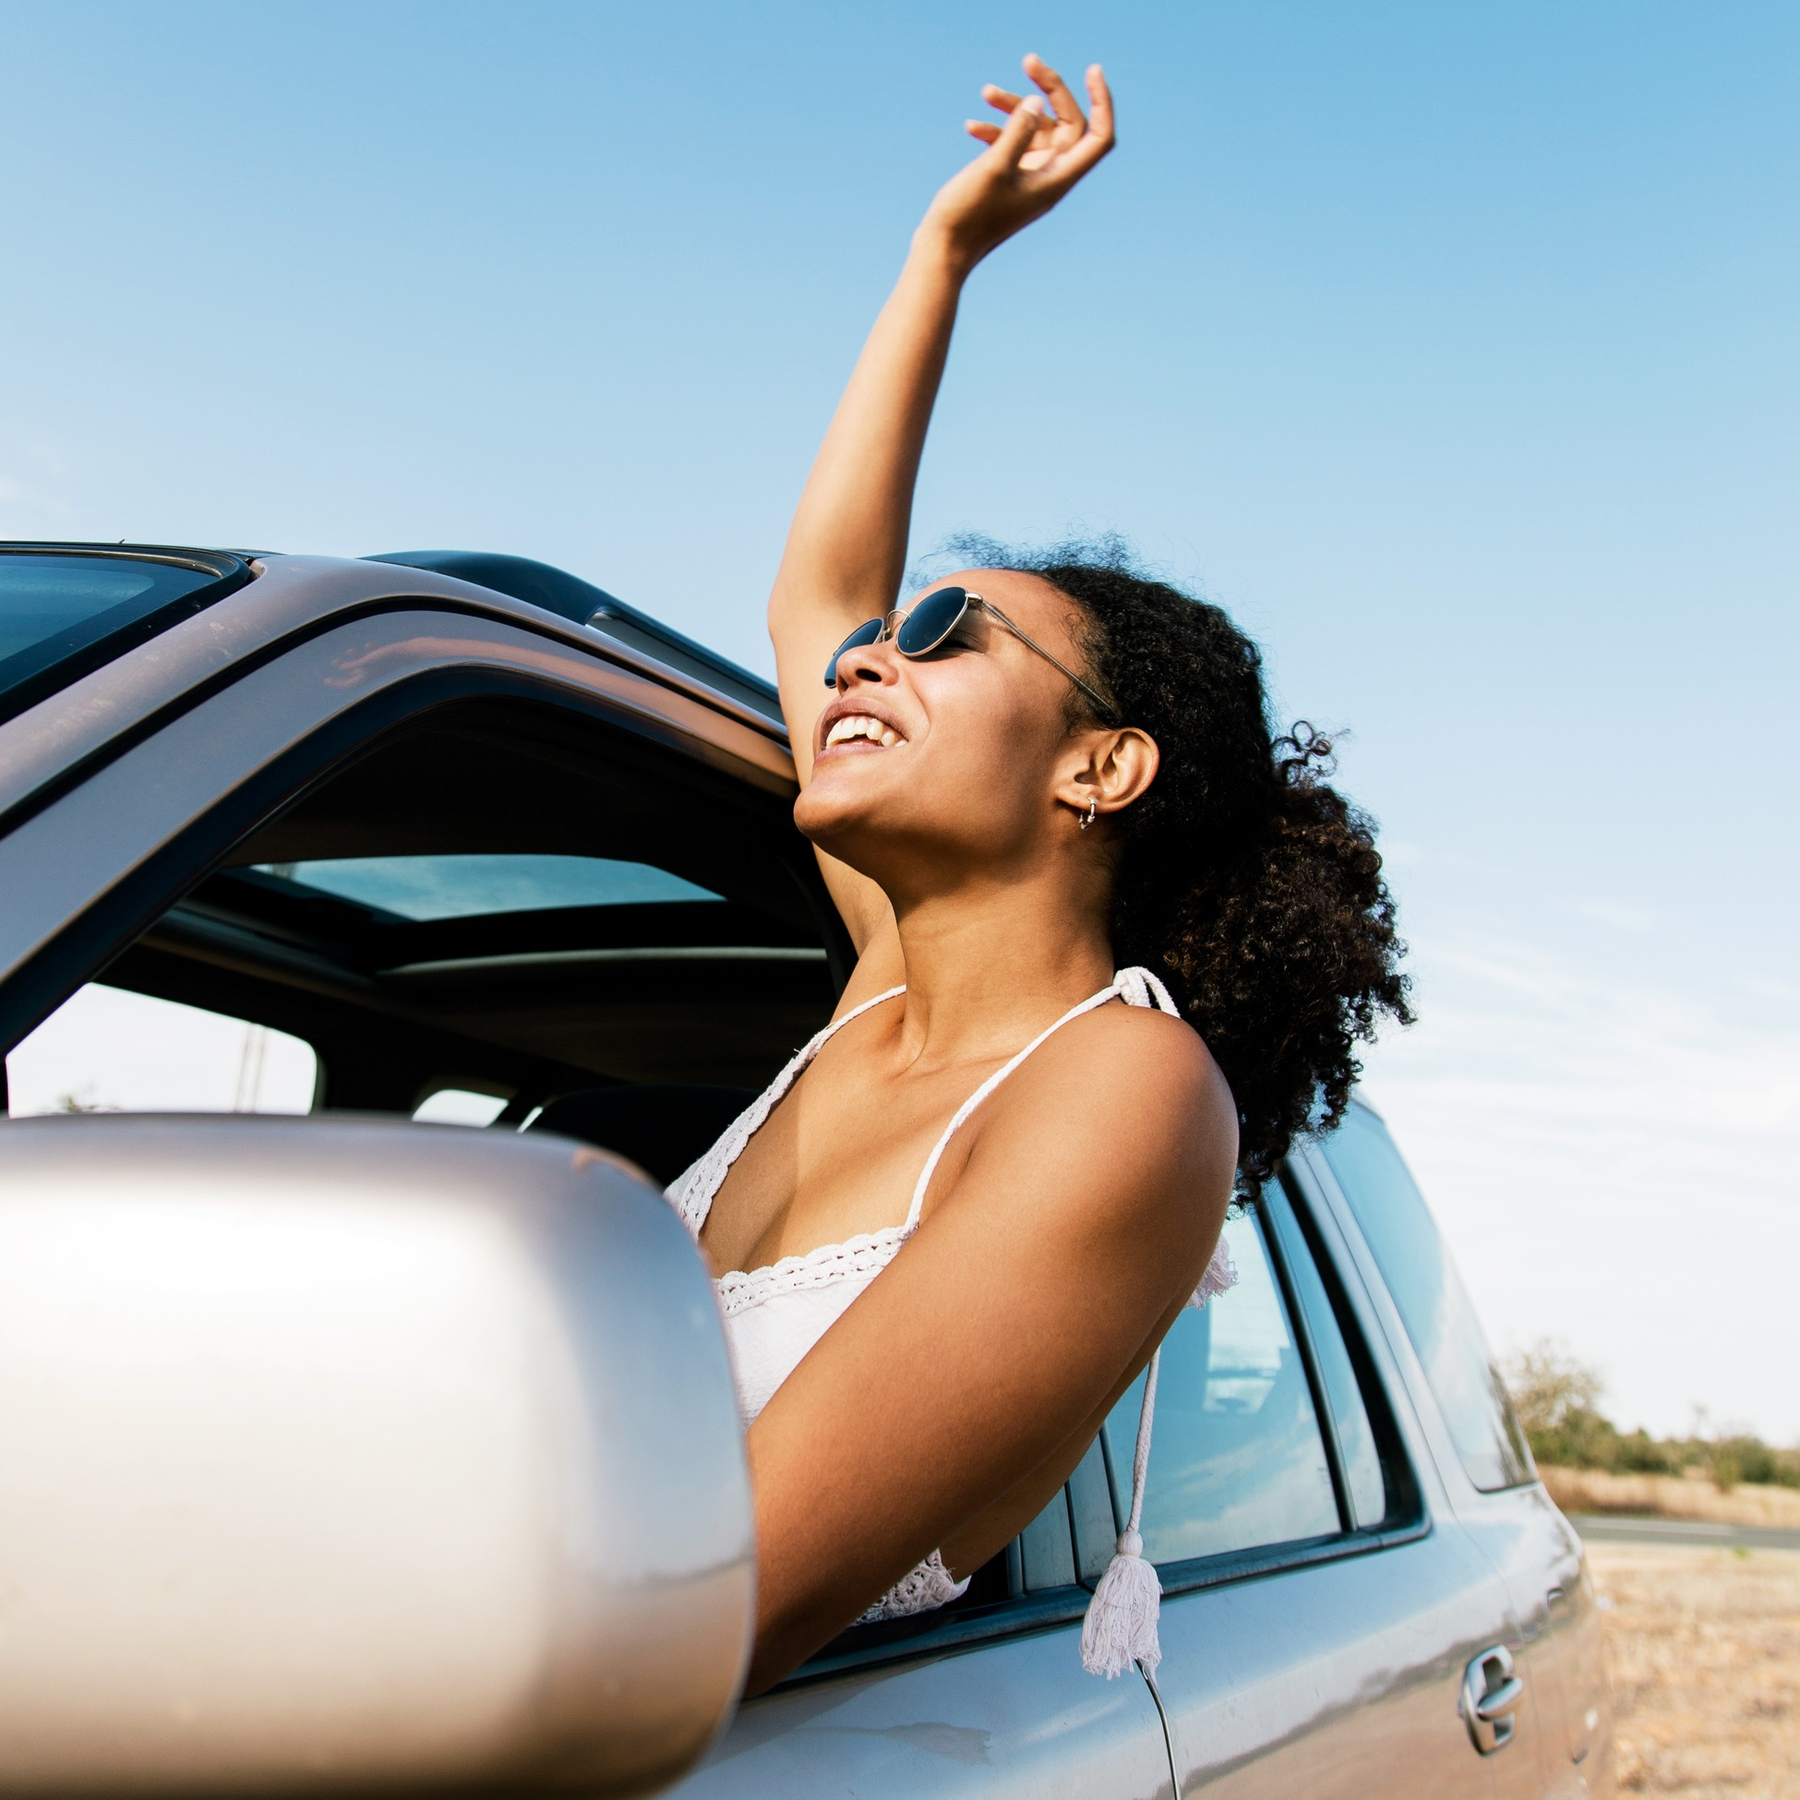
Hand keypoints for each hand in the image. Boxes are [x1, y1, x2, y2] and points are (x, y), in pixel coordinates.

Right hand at [919, 54, 1114, 271]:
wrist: (944, 251)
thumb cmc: (969, 216)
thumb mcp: (993, 168)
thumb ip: (1019, 131)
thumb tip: (1038, 102)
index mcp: (1057, 180)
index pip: (1098, 137)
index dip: (1102, 102)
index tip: (1091, 70)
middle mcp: (1049, 178)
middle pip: (1068, 123)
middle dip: (1050, 90)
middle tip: (1028, 61)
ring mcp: (1029, 178)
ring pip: (1037, 129)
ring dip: (1015, 106)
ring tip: (987, 92)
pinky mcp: (1009, 179)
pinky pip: (1014, 144)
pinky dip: (997, 129)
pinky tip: (971, 126)